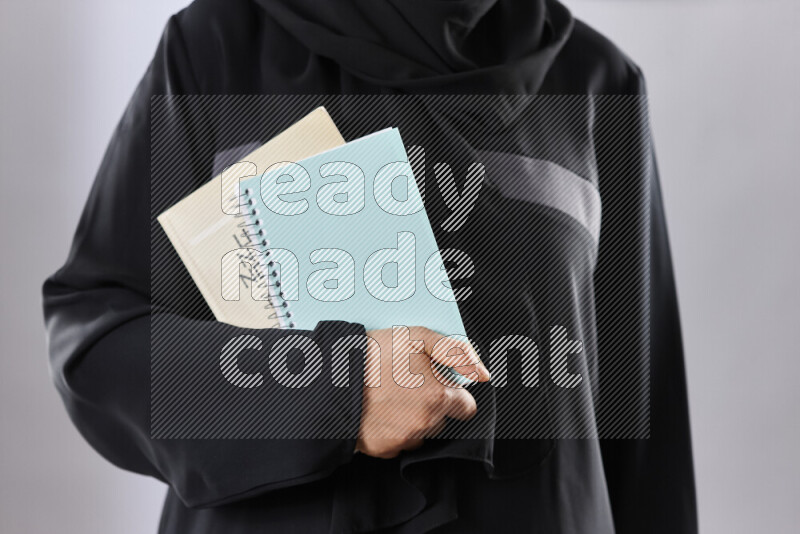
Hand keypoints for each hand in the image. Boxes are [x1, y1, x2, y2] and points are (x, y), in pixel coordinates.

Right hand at [355, 326, 490, 458]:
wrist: (332, 380)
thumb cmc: (373, 355)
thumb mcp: (416, 337)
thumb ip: (455, 352)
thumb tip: (482, 373)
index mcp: (439, 396)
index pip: (466, 407)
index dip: (453, 393)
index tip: (438, 384)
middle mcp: (427, 422)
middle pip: (443, 419)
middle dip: (431, 404)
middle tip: (406, 385)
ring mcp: (406, 438)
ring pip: (422, 431)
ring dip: (412, 417)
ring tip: (389, 396)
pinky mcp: (386, 450)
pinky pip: (399, 441)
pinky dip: (392, 429)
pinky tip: (379, 411)